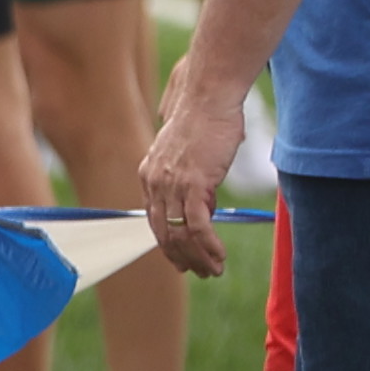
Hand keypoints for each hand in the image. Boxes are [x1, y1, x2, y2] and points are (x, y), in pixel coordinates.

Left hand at [140, 58, 246, 277]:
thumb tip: (202, 204)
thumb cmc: (206, 120)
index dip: (168, 243)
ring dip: (198, 257)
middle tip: (200, 272)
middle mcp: (154, 182)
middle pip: (163, 232)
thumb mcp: (189, 153)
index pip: (155, 219)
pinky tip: (219, 256)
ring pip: (180, 234)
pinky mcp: (192, 184)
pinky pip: (197, 226)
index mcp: (149, 174)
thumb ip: (188, 178)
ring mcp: (171, 184)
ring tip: (214, 270)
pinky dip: (208, 246)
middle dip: (182, 257)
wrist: (208, 98)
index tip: (181, 260)